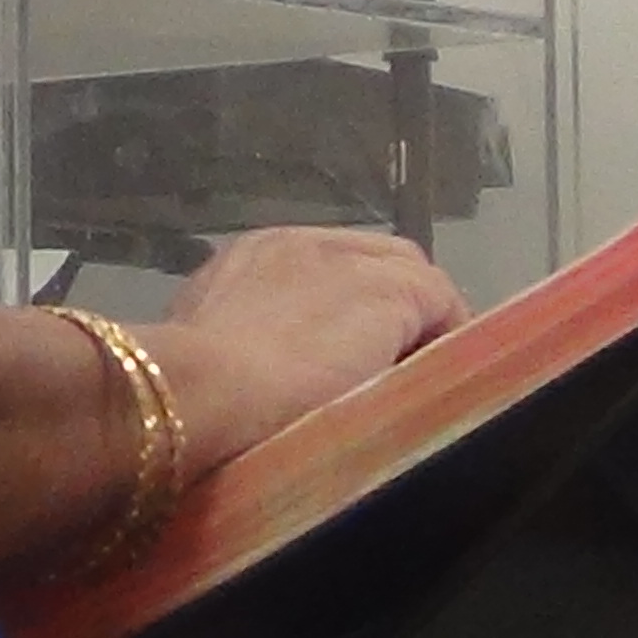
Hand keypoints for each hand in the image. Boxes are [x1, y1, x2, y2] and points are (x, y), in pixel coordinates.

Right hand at [149, 227, 469, 463]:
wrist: (199, 390)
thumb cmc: (188, 392)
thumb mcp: (199, 359)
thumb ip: (229, 353)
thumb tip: (243, 380)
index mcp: (248, 258)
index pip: (318, 269)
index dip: (341, 310)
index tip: (347, 358)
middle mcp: (300, 244)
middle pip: (370, 259)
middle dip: (388, 306)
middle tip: (394, 365)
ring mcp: (346, 263)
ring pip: (408, 275)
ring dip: (419, 321)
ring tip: (424, 375)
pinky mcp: (388, 293)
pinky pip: (440, 301)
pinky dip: (449, 333)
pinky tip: (449, 376)